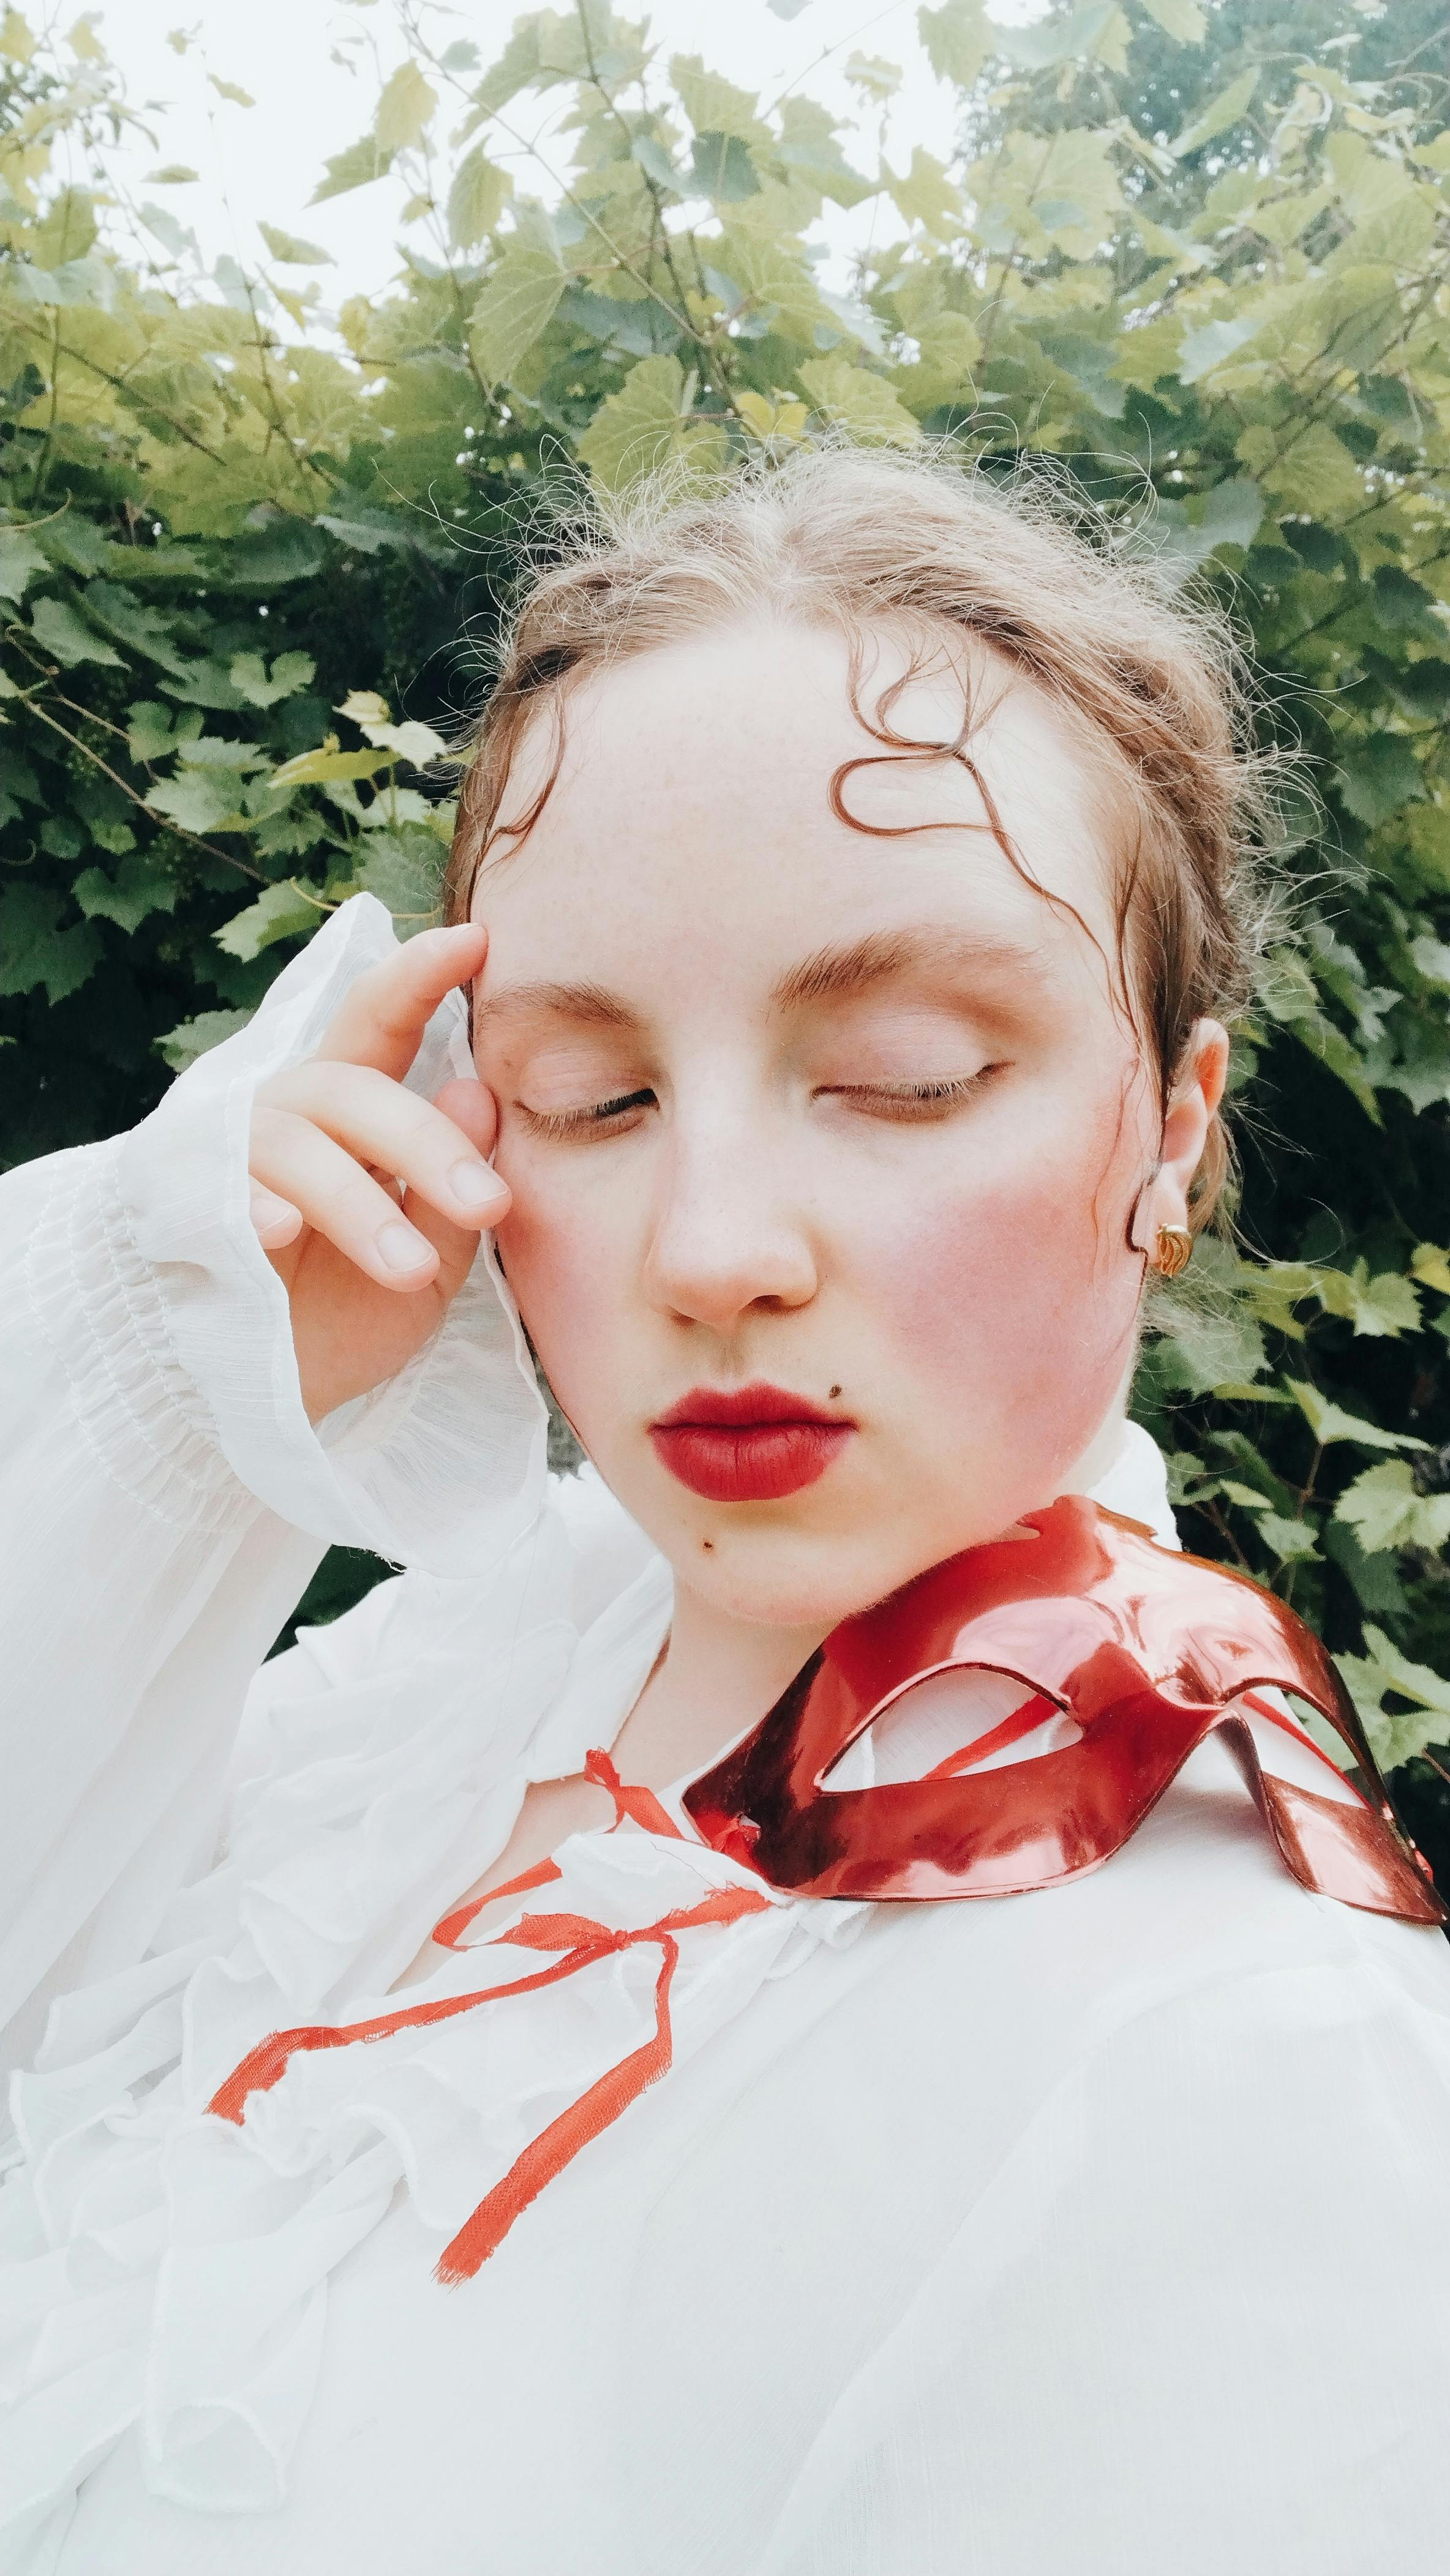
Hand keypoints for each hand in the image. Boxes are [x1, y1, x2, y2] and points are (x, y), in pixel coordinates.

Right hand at [248, 923, 510, 1420]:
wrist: (268, 1400)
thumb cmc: (347, 1315)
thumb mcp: (427, 1267)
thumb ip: (451, 1193)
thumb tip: (478, 1091)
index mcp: (348, 1117)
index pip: (382, 1026)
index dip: (420, 976)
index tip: (476, 938)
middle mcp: (286, 1116)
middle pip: (353, 1088)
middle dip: (427, 1143)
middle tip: (488, 1206)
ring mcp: (230, 1159)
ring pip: (296, 1144)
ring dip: (359, 1206)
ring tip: (405, 1272)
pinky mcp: (187, 1210)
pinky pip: (221, 1192)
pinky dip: (256, 1206)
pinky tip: (286, 1233)